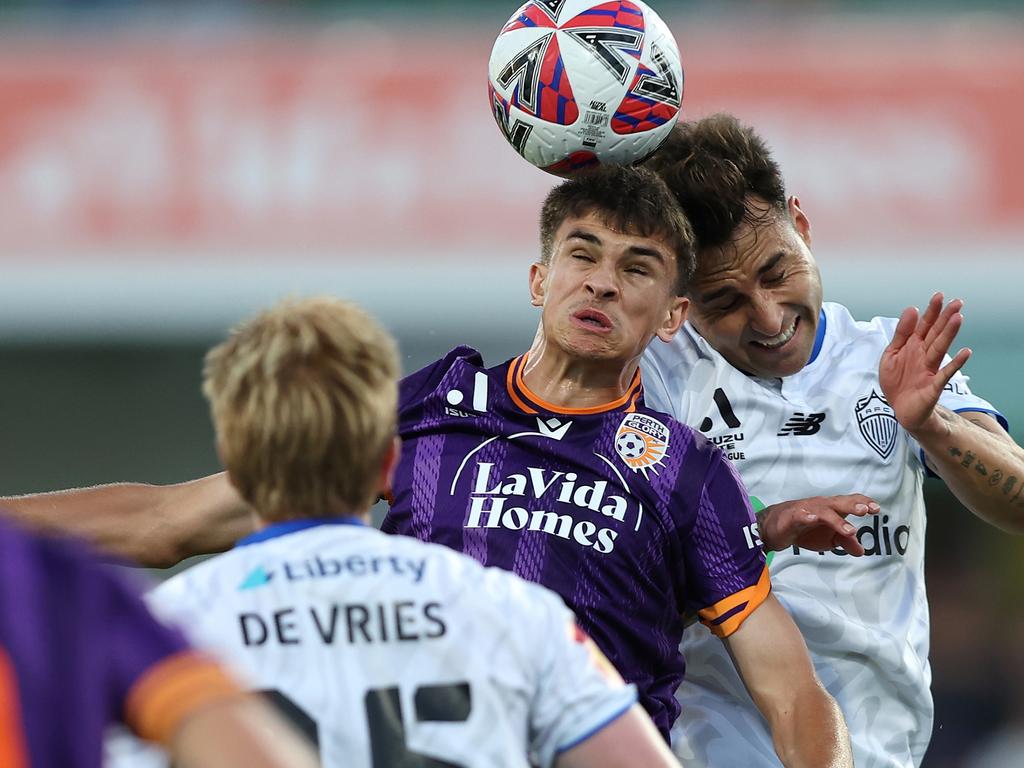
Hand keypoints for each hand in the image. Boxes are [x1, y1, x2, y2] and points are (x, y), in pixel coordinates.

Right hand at [758, 495, 879, 555]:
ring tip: (850, 529)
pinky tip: (812, 520)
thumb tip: (862, 551)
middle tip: (866, 510)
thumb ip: (845, 541)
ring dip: (836, 519)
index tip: (877, 509)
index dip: (862, 503)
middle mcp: (820, 506)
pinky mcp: (791, 518)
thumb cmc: (805, 530)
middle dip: (852, 505)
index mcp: (831, 509)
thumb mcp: (828, 539)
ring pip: (822, 511)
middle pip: (838, 502)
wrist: (774, 528)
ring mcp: (805, 510)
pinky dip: (806, 517)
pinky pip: (799, 516)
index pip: (849, 502)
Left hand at [879, 293, 971, 433]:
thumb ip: (901, 333)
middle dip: (945, 318)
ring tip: (958, 318)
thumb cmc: (896, 381)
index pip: (924, 325)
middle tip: (957, 302)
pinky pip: (945, 373)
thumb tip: (911, 308)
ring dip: (949, 334)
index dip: (931, 311)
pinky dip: (955, 363)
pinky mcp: (933, 385)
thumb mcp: (891, 354)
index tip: (939, 296)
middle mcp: (924, 355)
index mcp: (913, 346)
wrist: (898, 409)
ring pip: (940, 348)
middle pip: (936, 333)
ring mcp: (930, 369)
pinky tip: (965, 352)